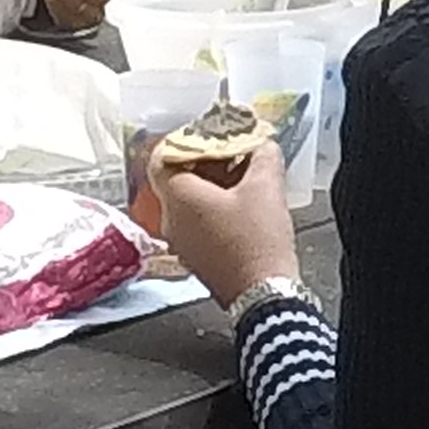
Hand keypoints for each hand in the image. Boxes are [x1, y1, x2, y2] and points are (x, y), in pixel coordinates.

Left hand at [148, 139, 299, 303]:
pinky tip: (243, 204)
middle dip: (205, 161)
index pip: (161, 157)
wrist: (265, 295)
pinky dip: (215, 209)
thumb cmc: (258, 243)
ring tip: (243, 174)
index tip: (207, 133)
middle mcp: (172, 221)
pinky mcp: (198, 258)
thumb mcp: (266, 187)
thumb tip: (263, 145)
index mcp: (178, 198)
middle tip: (231, 150)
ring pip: (189, 203)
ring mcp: (183, 243)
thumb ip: (263, 156)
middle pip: (177, 179)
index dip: (184, 140)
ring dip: (212, 186)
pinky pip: (199, 223)